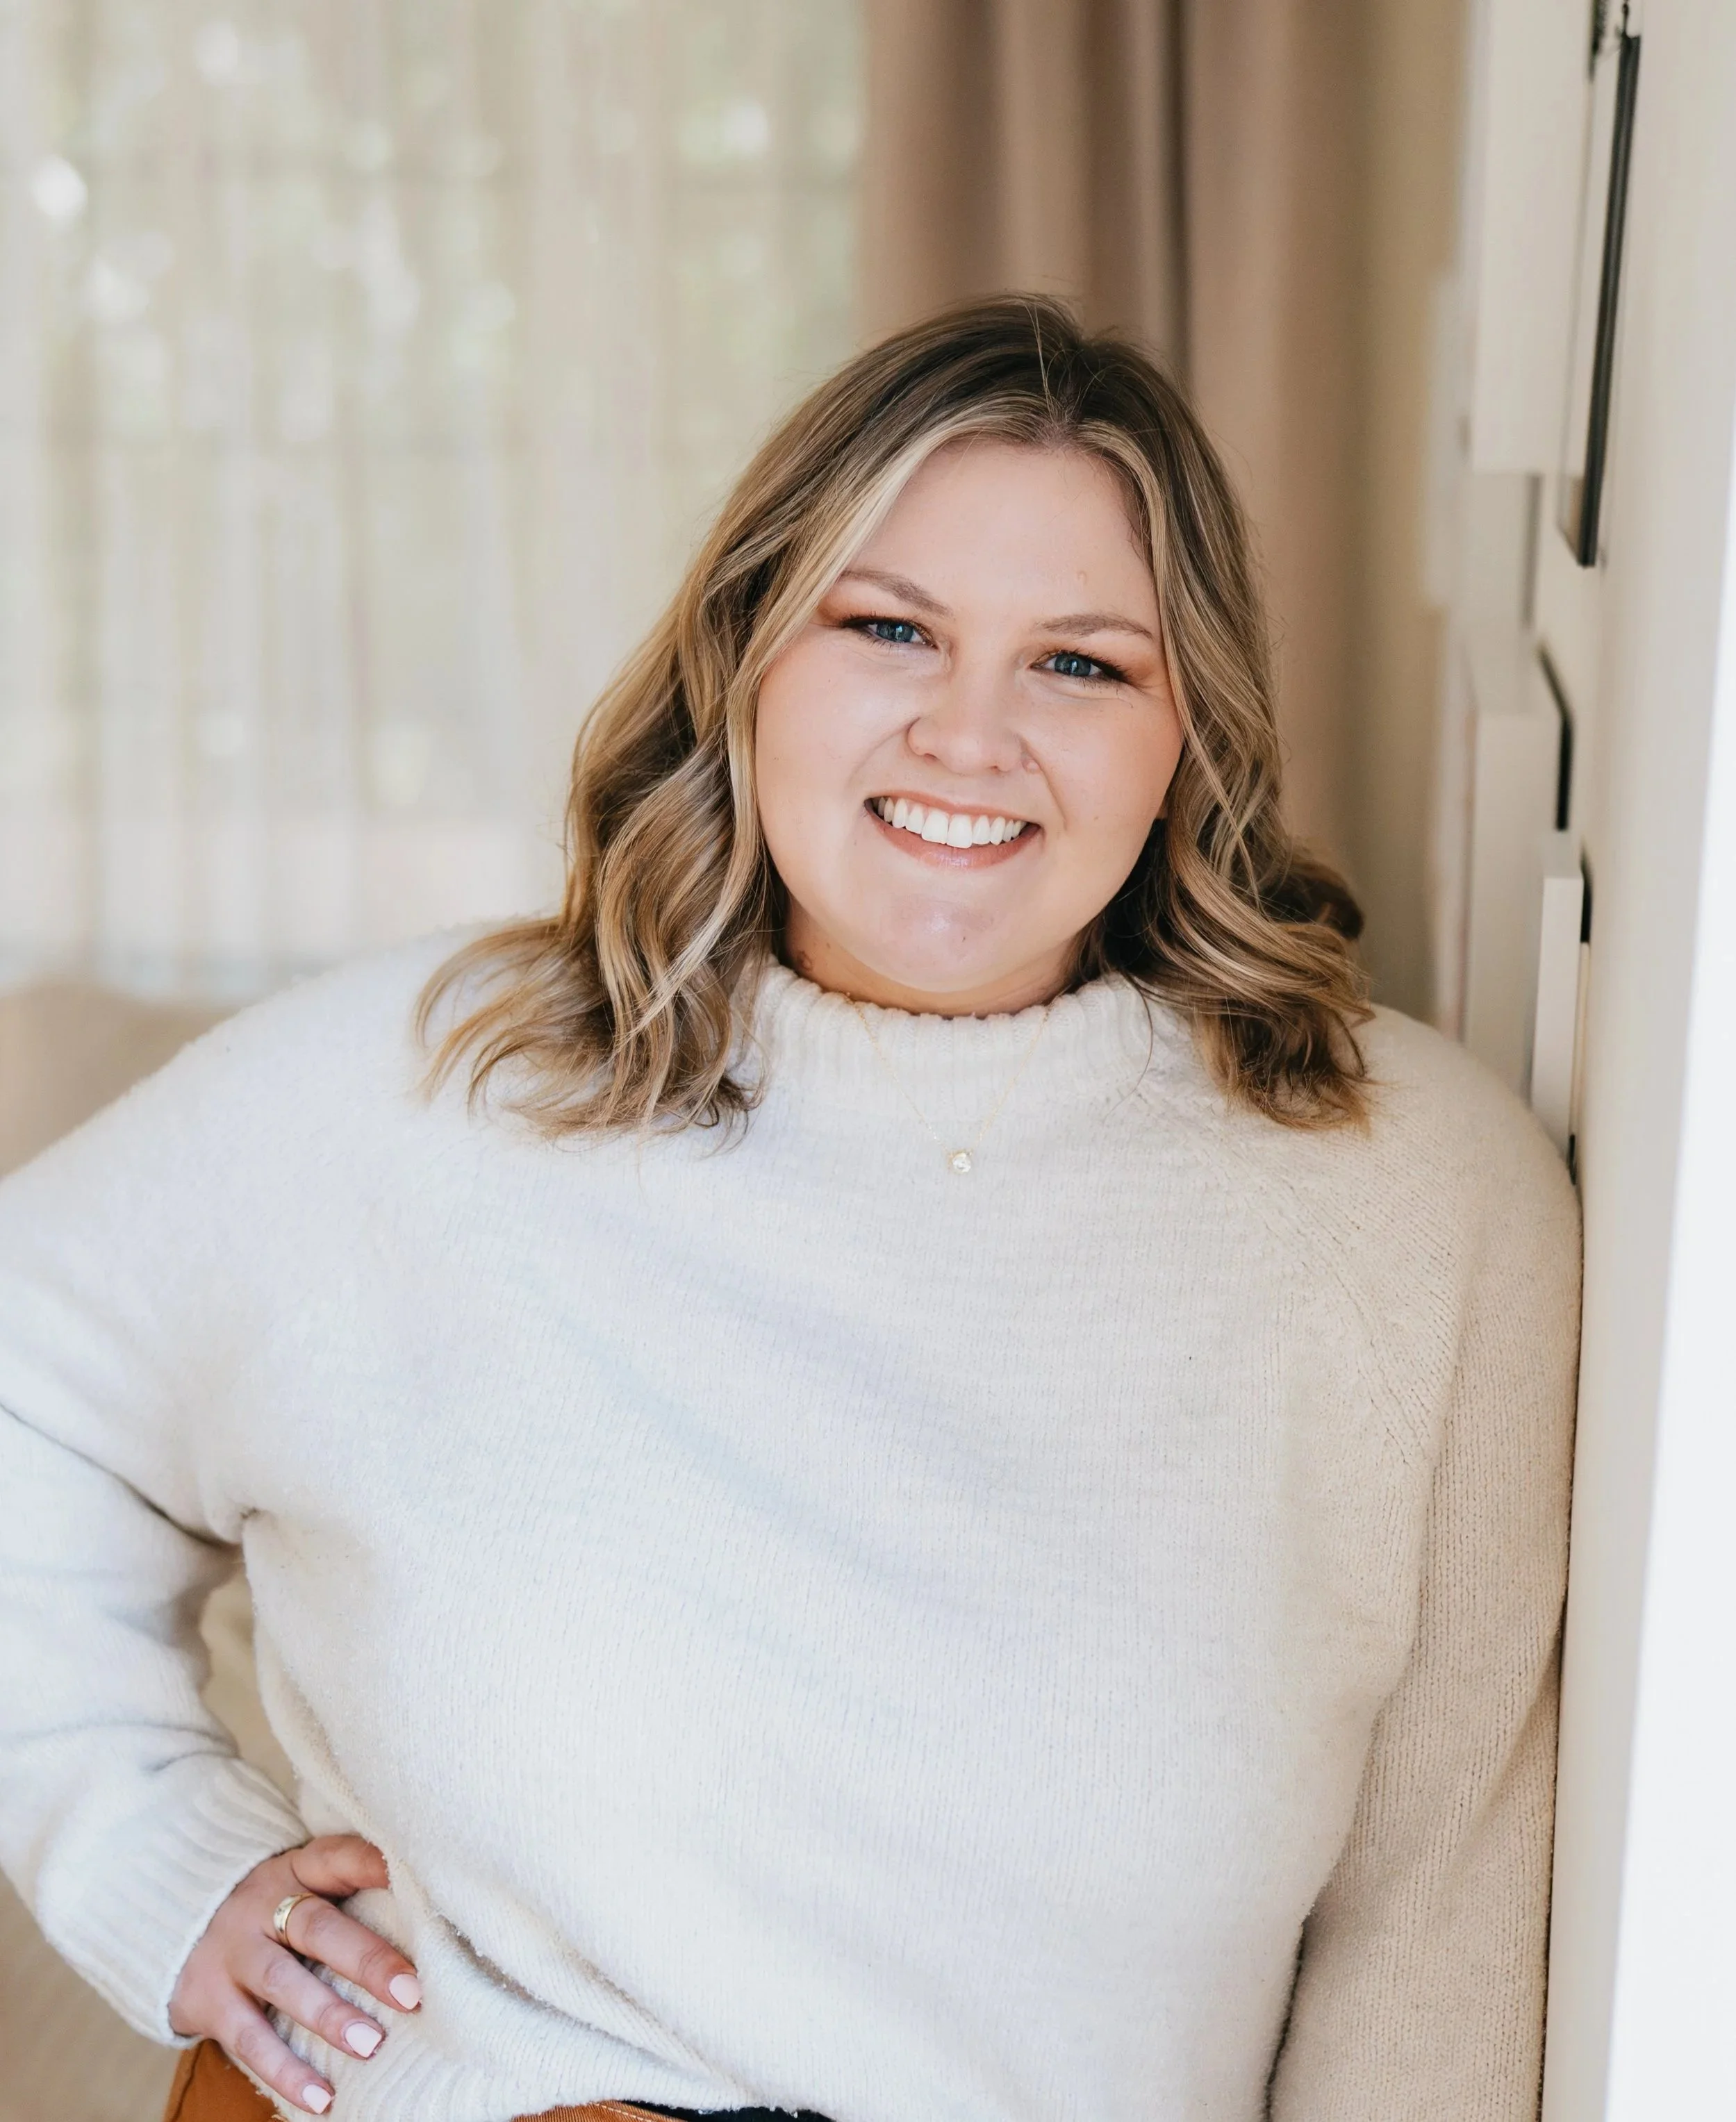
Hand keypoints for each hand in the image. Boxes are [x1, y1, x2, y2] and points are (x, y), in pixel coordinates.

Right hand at [168, 1835, 420, 2114]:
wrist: (171, 1923)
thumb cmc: (268, 1907)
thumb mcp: (300, 1883)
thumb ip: (349, 1892)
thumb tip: (429, 1918)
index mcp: (294, 1869)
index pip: (337, 1858)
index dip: (374, 1864)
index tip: (417, 1877)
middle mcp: (261, 1905)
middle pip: (316, 1927)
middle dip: (365, 1959)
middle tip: (411, 1993)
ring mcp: (232, 1952)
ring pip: (282, 1982)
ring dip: (328, 2016)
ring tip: (371, 2045)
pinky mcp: (208, 2000)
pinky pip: (248, 2038)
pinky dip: (285, 2071)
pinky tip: (321, 2097)